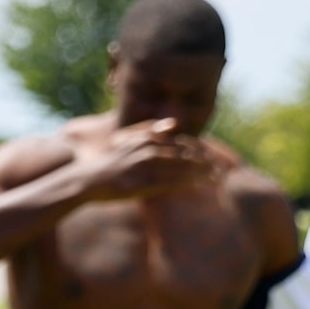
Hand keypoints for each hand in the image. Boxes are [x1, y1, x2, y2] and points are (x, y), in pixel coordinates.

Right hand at [92, 119, 214, 200]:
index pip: (183, 142)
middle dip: (207, 161)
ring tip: (217, 177)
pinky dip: (187, 183)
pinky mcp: (139, 183)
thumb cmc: (110, 162)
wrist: (85, 180)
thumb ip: (151, 130)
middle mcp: (145, 149)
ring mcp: (142, 167)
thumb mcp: (128, 140)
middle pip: (186, 153)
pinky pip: (169, 182)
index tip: (217, 157)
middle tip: (224, 168)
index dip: (202, 149)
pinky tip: (200, 185)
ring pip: (181, 167)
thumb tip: (174, 122)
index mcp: (146, 138)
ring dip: (202, 172)